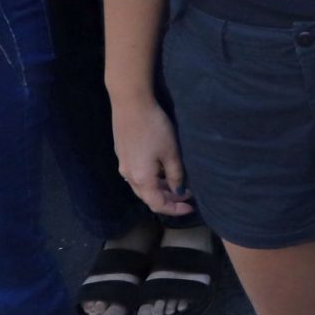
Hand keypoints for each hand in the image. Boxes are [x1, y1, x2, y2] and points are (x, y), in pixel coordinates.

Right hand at [112, 95, 193, 217]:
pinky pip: (138, 174)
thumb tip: (178, 192)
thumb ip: (176, 175)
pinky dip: (152, 178)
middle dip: (169, 199)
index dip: (175, 209)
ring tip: (179, 184)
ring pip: (143, 185)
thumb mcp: (172, 153)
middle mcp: (129, 176)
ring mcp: (124, 165)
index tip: (191, 207)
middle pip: (149, 196)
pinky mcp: (123, 154)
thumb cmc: (155, 128)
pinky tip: (163, 171)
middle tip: (188, 196)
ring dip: (161, 188)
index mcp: (142, 179)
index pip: (158, 204)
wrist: (131, 104)